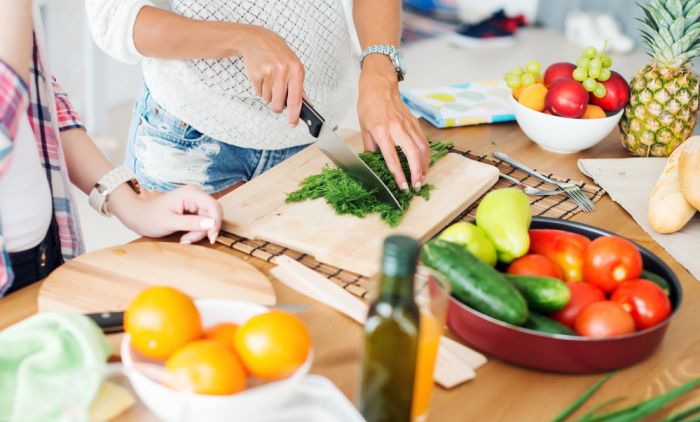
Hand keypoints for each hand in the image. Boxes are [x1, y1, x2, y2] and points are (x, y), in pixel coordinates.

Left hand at [111, 185, 222, 244]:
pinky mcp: (195, 208)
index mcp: (191, 193)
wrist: (139, 216)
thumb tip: (212, 224)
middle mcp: (196, 194)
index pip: (214, 207)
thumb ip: (191, 223)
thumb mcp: (170, 223)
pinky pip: (204, 221)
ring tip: (184, 238)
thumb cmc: (150, 217)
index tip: (211, 238)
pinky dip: (197, 231)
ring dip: (199, 232)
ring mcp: (196, 201)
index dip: (216, 223)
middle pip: (213, 214)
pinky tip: (186, 235)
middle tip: (188, 240)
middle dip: (204, 230)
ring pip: (210, 220)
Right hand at [239, 25, 304, 125]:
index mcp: (296, 70)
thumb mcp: (294, 66)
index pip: (296, 99)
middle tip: (277, 100)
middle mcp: (283, 71)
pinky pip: (258, 93)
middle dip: (277, 107)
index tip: (293, 123)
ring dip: (268, 95)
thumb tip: (306, 104)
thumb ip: (299, 86)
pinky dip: (260, 89)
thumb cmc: (278, 54)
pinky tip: (263, 77)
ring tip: (270, 81)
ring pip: (268, 99)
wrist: (258, 39)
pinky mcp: (256, 74)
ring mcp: (269, 72)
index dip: (294, 114)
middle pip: (279, 104)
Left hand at [357, 56, 428, 189]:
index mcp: (382, 131)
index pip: (392, 158)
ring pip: (421, 148)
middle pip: (412, 154)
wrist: (379, 86)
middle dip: (415, 173)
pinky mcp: (414, 122)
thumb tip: (373, 164)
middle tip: (416, 186)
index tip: (403, 187)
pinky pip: (423, 140)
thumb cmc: (369, 106)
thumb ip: (370, 148)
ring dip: (423, 165)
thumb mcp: (364, 129)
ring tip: (421, 178)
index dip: (399, 175)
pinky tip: (424, 163)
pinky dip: (426, 154)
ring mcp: (408, 125)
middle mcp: (397, 128)